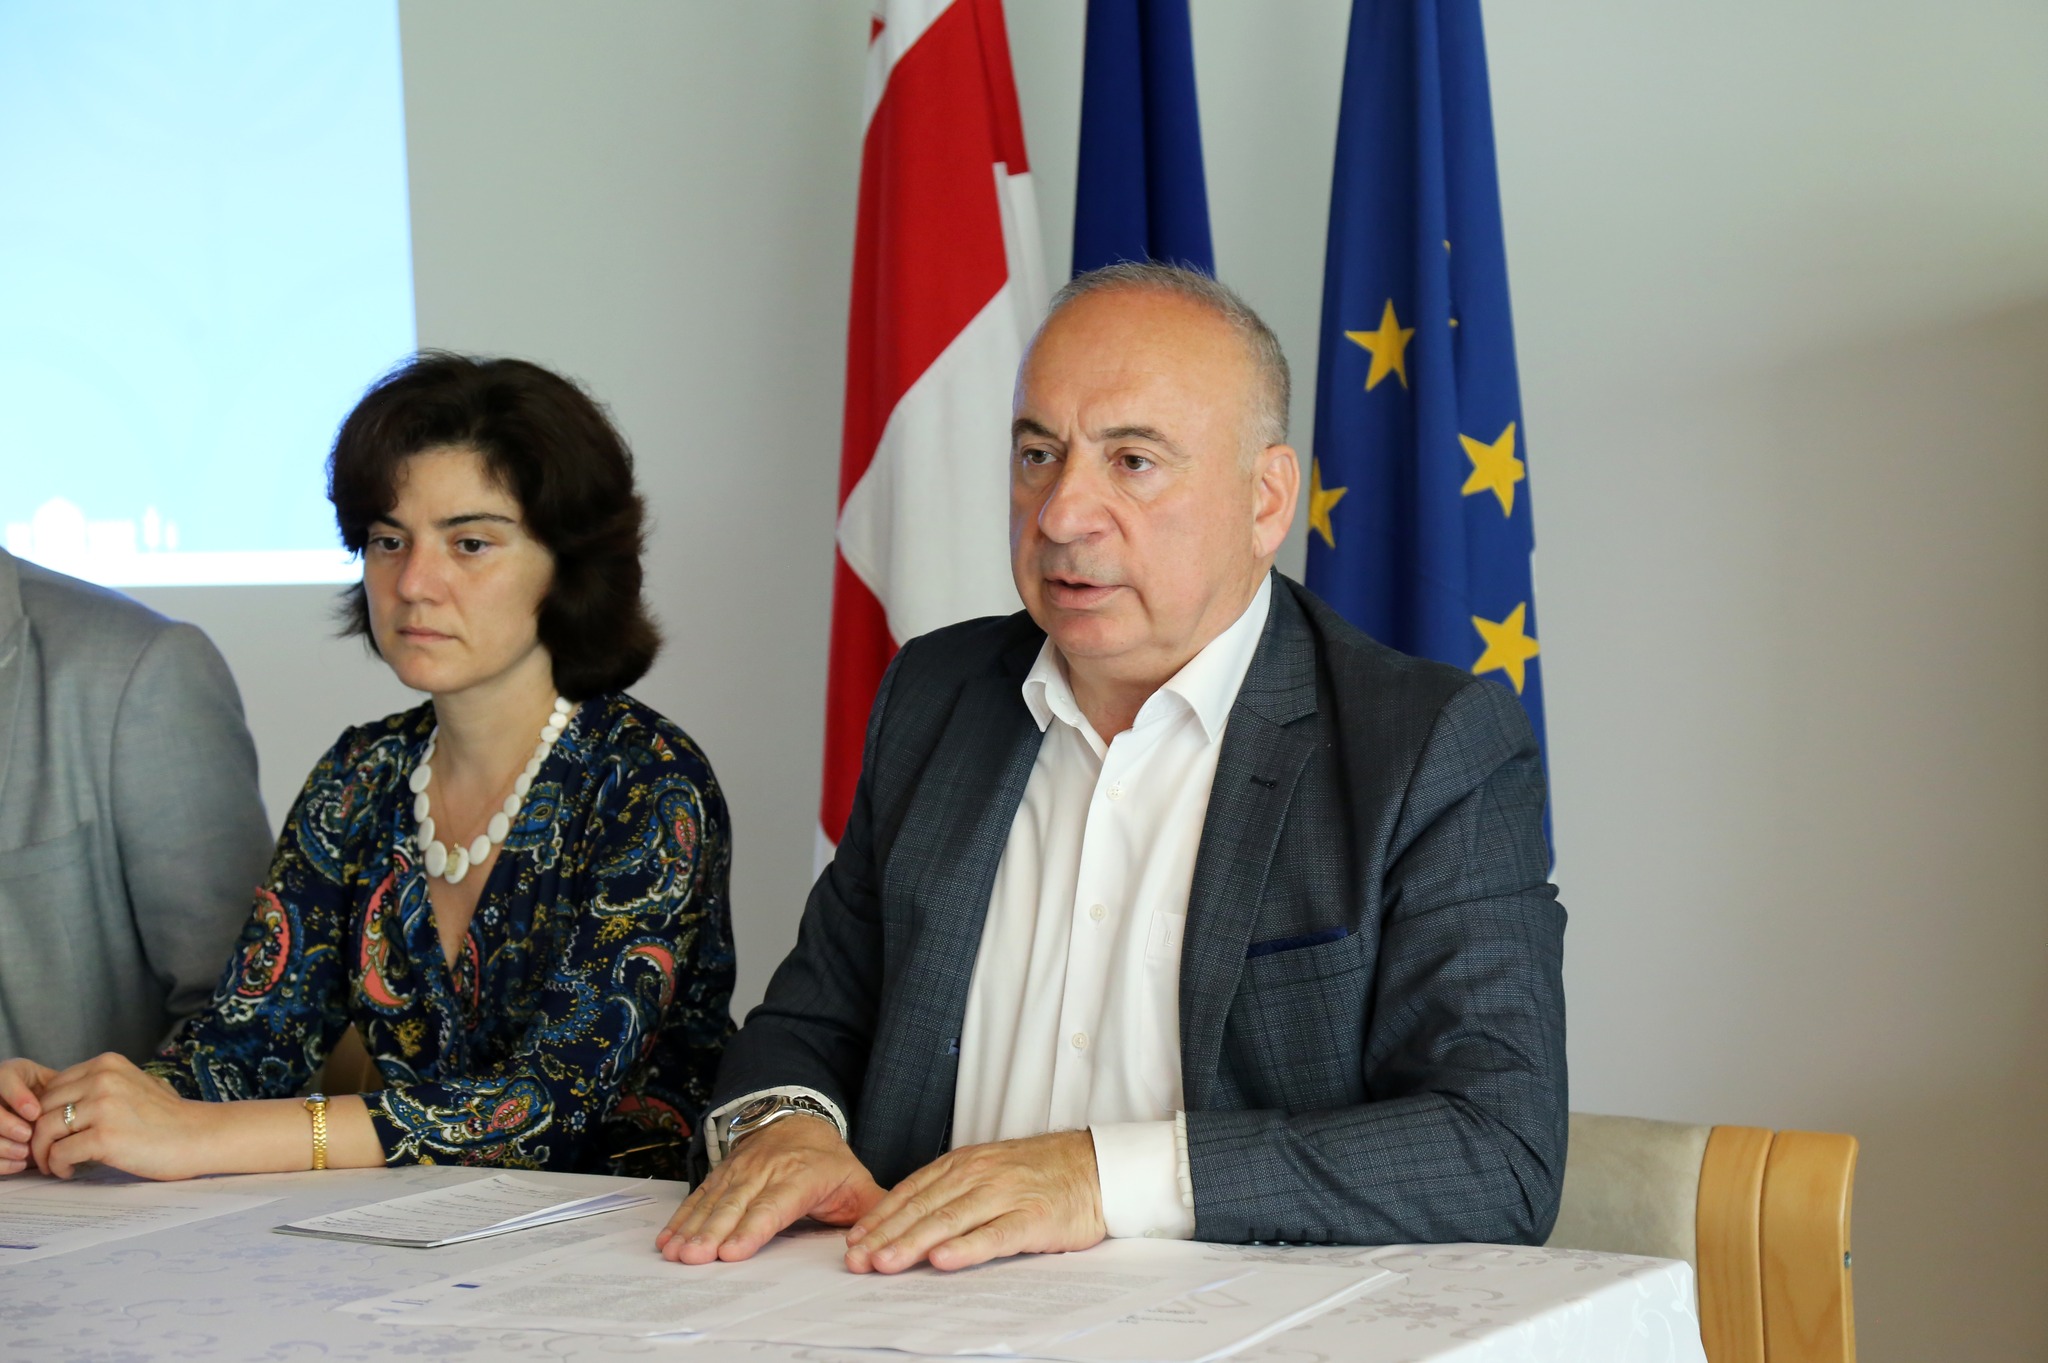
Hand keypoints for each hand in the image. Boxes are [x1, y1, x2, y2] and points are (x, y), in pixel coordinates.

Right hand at [0, 1058, 56, 1174]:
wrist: (40, 1115)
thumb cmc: (55, 1098)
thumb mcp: (57, 1088)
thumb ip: (63, 1091)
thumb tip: (84, 1103)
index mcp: (9, 1075)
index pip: (4, 1077)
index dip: (17, 1096)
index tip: (35, 1113)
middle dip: (6, 1123)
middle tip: (27, 1135)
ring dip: (3, 1144)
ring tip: (24, 1153)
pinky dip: (2, 1161)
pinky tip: (20, 1163)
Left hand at [28, 1053, 218, 1180]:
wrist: (200, 1136)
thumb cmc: (170, 1118)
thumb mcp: (135, 1084)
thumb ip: (102, 1085)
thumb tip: (64, 1101)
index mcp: (108, 1064)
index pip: (52, 1087)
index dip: (46, 1112)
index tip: (54, 1132)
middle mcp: (103, 1079)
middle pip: (43, 1108)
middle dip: (39, 1133)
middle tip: (49, 1152)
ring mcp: (103, 1107)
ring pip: (45, 1130)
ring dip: (44, 1152)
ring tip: (56, 1164)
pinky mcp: (105, 1137)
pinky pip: (60, 1153)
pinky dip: (58, 1166)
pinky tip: (70, 1171)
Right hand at [658, 1113, 882, 1263]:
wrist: (797, 1118)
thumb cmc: (828, 1161)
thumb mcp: (855, 1181)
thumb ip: (871, 1211)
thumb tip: (884, 1242)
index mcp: (801, 1175)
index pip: (774, 1206)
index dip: (752, 1229)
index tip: (732, 1252)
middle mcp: (766, 1171)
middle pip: (736, 1206)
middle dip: (713, 1233)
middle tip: (694, 1257)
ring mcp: (740, 1171)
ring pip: (714, 1201)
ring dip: (692, 1227)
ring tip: (675, 1252)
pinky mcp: (722, 1174)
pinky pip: (699, 1196)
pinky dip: (682, 1217)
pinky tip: (668, 1238)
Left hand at [843, 1129, 1104, 1273]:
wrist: (1095, 1167)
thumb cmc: (1039, 1175)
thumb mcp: (989, 1171)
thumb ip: (952, 1191)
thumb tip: (906, 1220)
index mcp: (965, 1163)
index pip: (911, 1191)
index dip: (879, 1218)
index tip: (853, 1242)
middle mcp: (979, 1175)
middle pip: (923, 1208)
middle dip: (885, 1236)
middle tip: (856, 1261)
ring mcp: (1005, 1194)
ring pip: (950, 1220)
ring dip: (913, 1243)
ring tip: (886, 1263)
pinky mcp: (1031, 1217)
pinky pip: (994, 1234)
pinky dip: (966, 1248)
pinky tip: (943, 1260)